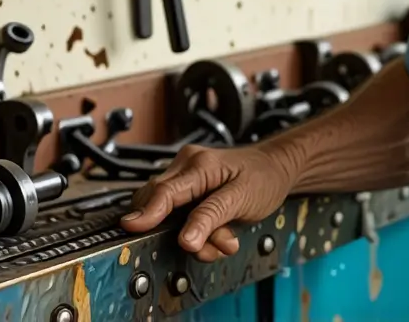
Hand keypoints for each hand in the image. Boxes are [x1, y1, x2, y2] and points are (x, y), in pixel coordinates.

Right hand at [119, 143, 295, 261]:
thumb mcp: (242, 199)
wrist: (276, 168)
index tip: (132, 229)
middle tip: (212, 244)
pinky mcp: (186, 189)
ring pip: (167, 214)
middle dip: (180, 231)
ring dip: (193, 234)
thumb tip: (185, 240)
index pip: (164, 191)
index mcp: (199, 164)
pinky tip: (218, 233)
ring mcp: (184, 176)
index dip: (146, 213)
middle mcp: (185, 165)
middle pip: (157, 203)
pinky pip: (177, 215)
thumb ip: (212, 218)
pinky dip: (196, 231)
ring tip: (223, 239)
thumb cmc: (263, 177)